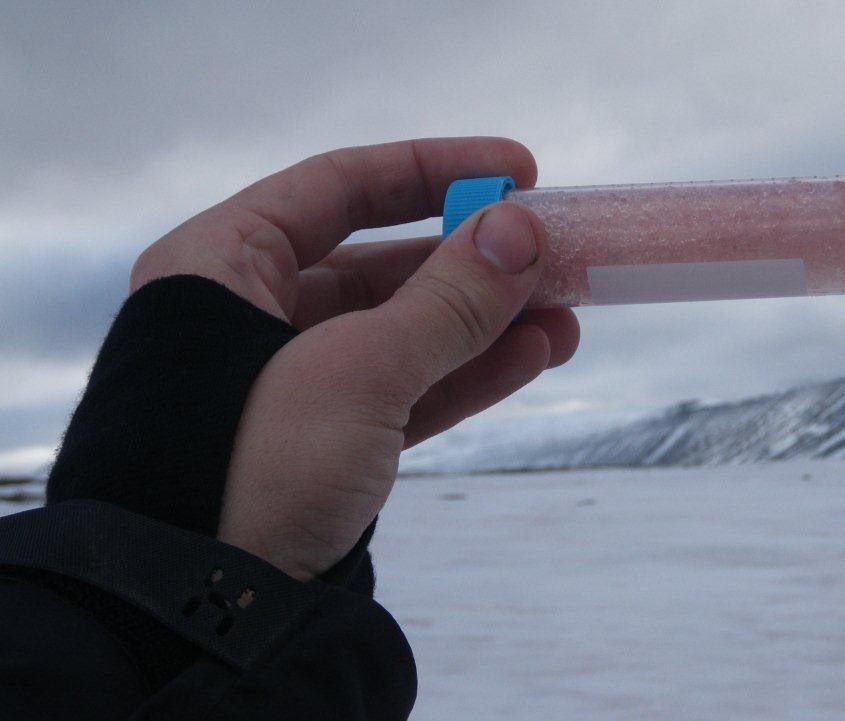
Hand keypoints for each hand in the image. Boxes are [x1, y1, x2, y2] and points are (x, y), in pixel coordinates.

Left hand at [130, 138, 578, 580]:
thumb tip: (523, 230)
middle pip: (381, 262)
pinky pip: (408, 391)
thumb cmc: (249, 464)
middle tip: (556, 254)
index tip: (518, 170)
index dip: (433, 171)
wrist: (201, 609)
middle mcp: (251, 316)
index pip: (338, 187)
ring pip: (405, 332)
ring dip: (487, 322)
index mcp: (220, 267)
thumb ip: (448, 300)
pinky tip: (534, 355)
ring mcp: (292, 384)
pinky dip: (469, 374)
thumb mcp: (357, 371)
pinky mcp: (328, 444)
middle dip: (475, 262)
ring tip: (567, 313)